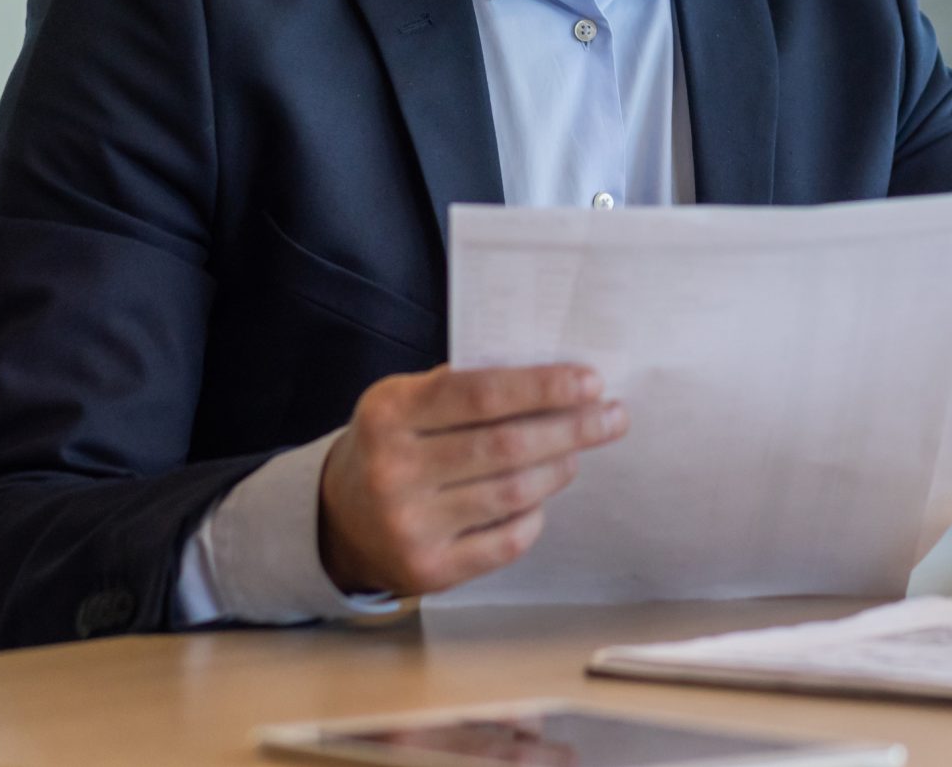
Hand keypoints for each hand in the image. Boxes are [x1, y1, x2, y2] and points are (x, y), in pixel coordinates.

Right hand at [317, 363, 627, 596]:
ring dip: (559, 467)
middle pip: (507, 446)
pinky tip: (539, 496)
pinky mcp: (429, 571)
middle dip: (572, 428)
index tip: (592, 380)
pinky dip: (535, 514)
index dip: (543, 387)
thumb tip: (559, 381)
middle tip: (613, 416)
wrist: (338, 520)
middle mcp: (393, 472)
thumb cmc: (394, 445)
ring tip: (576, 451)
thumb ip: (469, 387)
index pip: (482, 394)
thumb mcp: (408, 400)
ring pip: (514, 493)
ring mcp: (409, 526)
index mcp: (390, 414)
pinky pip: (508, 541)